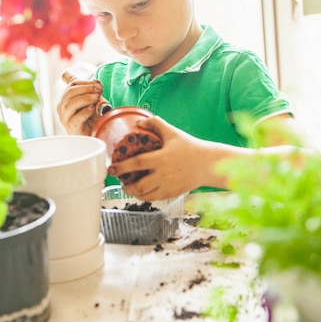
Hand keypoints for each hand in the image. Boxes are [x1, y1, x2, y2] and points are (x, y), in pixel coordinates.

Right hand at [56, 78, 103, 135]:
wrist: (93, 134)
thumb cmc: (92, 118)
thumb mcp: (93, 101)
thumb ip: (93, 91)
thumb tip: (97, 82)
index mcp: (66, 98)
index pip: (72, 85)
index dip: (85, 82)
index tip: (98, 84)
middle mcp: (63, 107)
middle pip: (69, 92)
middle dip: (86, 89)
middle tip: (99, 90)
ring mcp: (65, 117)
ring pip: (70, 104)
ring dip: (85, 98)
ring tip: (96, 98)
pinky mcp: (71, 127)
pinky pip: (76, 118)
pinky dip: (85, 111)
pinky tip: (92, 108)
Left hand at [108, 116, 229, 200]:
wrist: (208, 164)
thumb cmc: (190, 147)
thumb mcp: (173, 133)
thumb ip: (155, 124)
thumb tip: (138, 123)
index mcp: (161, 159)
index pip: (136, 164)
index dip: (121, 167)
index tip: (112, 168)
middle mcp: (163, 175)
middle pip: (138, 186)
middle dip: (126, 186)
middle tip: (121, 181)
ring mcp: (168, 186)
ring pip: (146, 195)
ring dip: (134, 193)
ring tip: (129, 188)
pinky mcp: (173, 193)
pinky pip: (155, 198)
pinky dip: (145, 197)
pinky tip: (142, 192)